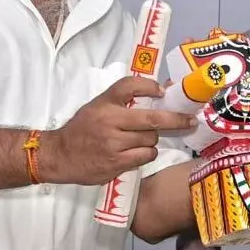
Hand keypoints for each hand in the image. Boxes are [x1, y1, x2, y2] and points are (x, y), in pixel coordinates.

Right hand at [41, 76, 196, 185]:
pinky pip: (145, 156)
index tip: (163, 90)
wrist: (59, 155)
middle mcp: (109, 121)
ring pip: (150, 139)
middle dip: (175, 119)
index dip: (150, 86)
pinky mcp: (115, 163)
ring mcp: (113, 144)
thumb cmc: (83, 128)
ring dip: (153, 139)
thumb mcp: (98, 106)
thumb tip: (162, 91)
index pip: (130, 86)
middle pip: (152, 119)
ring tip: (142, 139)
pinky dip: (147, 154)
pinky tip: (138, 152)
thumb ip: (124, 100)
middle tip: (190, 119)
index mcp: (104, 103)